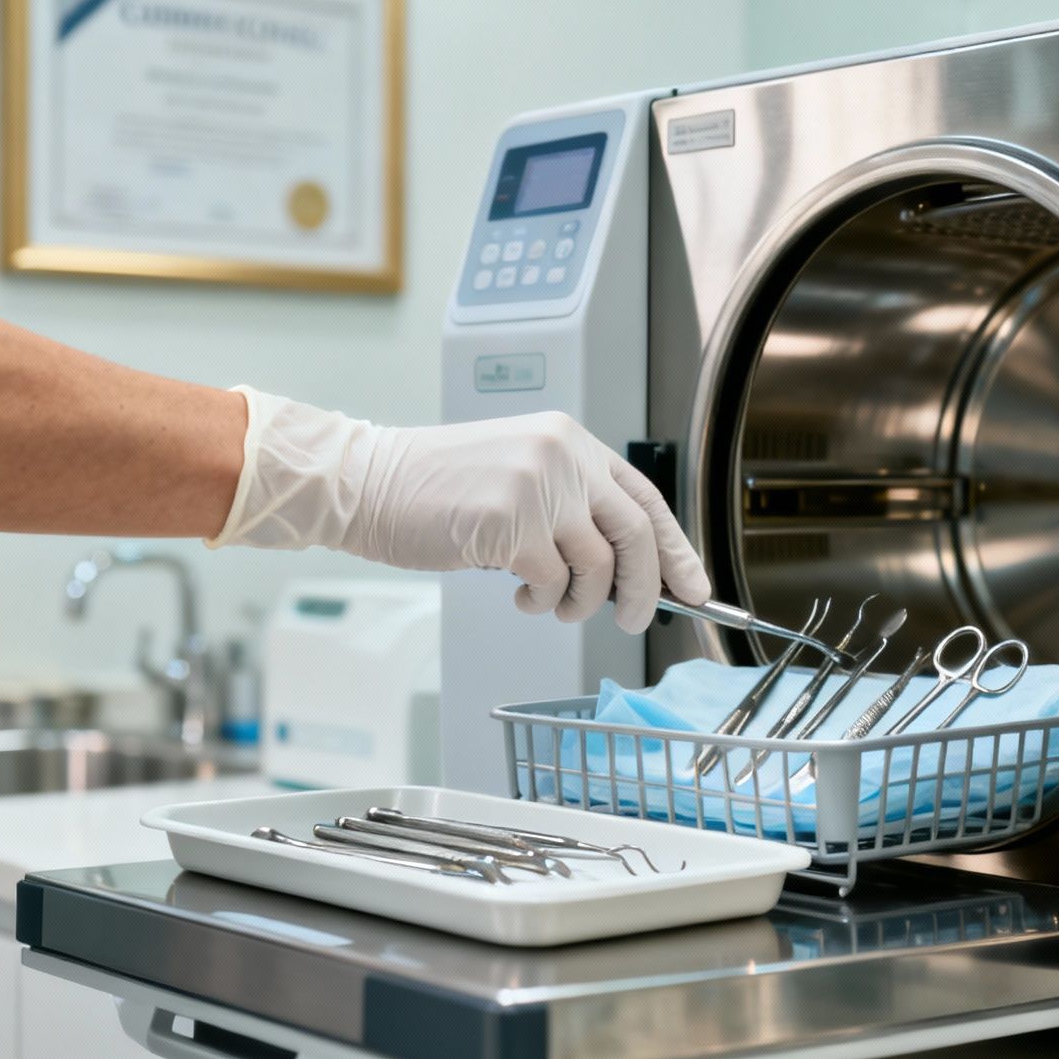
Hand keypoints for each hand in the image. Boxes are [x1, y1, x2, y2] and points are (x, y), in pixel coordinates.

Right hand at [210, 391, 709, 633]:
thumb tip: (623, 570)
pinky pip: (554, 584)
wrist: (365, 483)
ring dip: (580, 601)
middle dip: (645, 589)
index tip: (693, 586)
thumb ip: (568, 508)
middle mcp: (561, 456)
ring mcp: (538, 488)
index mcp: (567, 440)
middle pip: (637, 533)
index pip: (645, 495)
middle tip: (635, 618)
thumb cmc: (430, 488)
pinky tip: (517, 594)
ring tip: (550, 603)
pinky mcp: (511, 525)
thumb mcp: (515, 478)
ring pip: (599, 566)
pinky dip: (542, 601)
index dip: (676, 547)